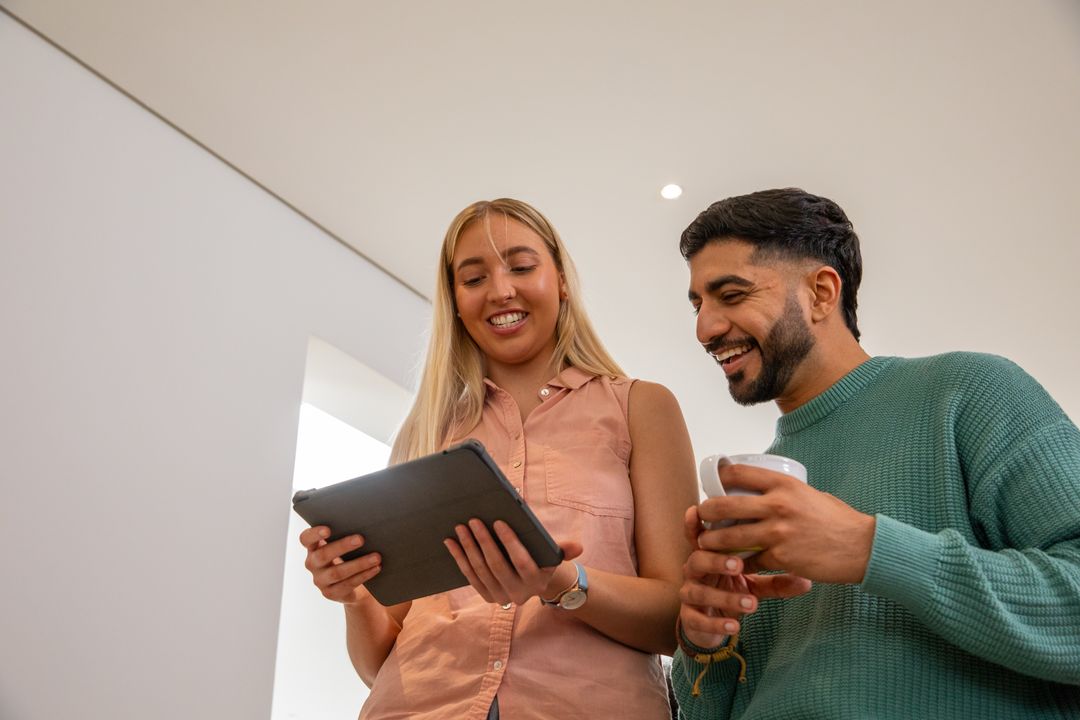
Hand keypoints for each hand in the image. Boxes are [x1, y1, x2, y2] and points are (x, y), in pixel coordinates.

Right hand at [299, 525, 382, 604]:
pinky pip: (347, 584)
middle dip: (343, 546)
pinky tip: (376, 568)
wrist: (354, 584)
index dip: (314, 534)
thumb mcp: (344, 544)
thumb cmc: (349, 555)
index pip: (306, 539)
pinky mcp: (330, 593)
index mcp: (313, 547)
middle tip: (361, 539)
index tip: (327, 530)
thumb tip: (366, 523)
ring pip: (337, 572)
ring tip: (376, 557)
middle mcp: (312, 564)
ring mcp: (320, 580)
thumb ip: (347, 534)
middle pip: (323, 555)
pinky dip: (364, 575)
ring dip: (359, 563)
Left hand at [444, 519, 582, 605]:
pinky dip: (459, 559)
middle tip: (473, 521)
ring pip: (481, 571)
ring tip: (460, 528)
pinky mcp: (488, 597)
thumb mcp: (553, 554)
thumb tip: (578, 547)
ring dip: (468, 548)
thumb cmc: (542, 558)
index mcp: (537, 581)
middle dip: (483, 542)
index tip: (497, 521)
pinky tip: (450, 543)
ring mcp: (501, 598)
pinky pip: (470, 577)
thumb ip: (563, 550)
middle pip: (497, 566)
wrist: (535, 582)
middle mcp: (519, 594)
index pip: (521, 561)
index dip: (509, 542)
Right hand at [679, 506, 811, 647]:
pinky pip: (697, 619)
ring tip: (750, 603)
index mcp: (709, 556)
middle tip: (738, 564)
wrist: (714, 625)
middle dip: (716, 561)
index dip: (696, 525)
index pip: (700, 536)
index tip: (701, 514)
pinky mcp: (689, 618)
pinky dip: (716, 623)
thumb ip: (776, 580)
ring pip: (698, 591)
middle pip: (697, 559)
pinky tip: (735, 627)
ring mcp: (690, 594)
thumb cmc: (733, 593)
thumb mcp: (756, 585)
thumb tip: (807, 580)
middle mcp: (695, 571)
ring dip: (724, 597)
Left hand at [697, 464, 876, 583]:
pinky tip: (734, 565)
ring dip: (712, 541)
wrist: (862, 548)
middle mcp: (778, 505)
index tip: (712, 484)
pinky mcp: (781, 557)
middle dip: (705, 511)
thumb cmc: (838, 520)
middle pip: (724, 505)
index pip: (738, 474)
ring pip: (729, 536)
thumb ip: (785, 493)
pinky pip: (749, 561)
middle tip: (701, 515)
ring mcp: (778, 532)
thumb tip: (761, 491)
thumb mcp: (810, 494)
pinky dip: (739, 564)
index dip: (718, 478)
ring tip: (706, 542)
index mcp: (784, 484)